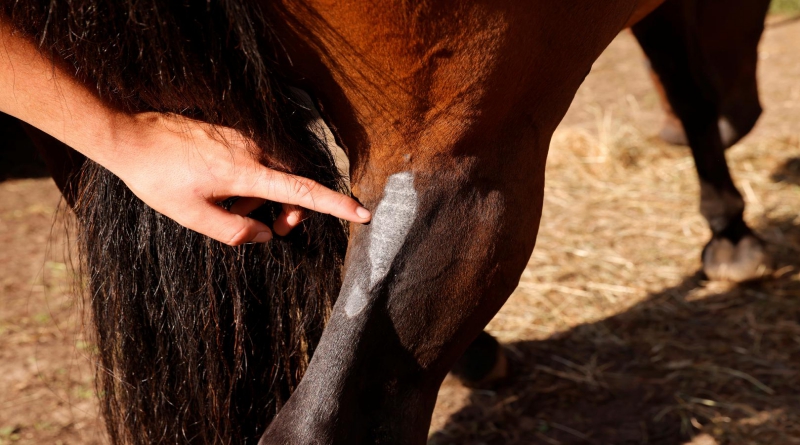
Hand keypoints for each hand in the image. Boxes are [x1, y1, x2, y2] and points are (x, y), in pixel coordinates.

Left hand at [101, 112, 369, 245]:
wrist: (130, 137)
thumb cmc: (158, 178)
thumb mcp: (192, 217)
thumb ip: (235, 232)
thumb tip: (265, 235)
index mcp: (246, 172)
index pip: (301, 192)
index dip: (335, 205)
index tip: (362, 212)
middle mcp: (252, 150)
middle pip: (289, 184)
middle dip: (286, 210)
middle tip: (271, 231)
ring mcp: (243, 139)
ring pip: (269, 175)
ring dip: (257, 198)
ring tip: (222, 206)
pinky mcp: (232, 134)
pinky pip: (253, 162)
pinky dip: (245, 183)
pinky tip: (214, 188)